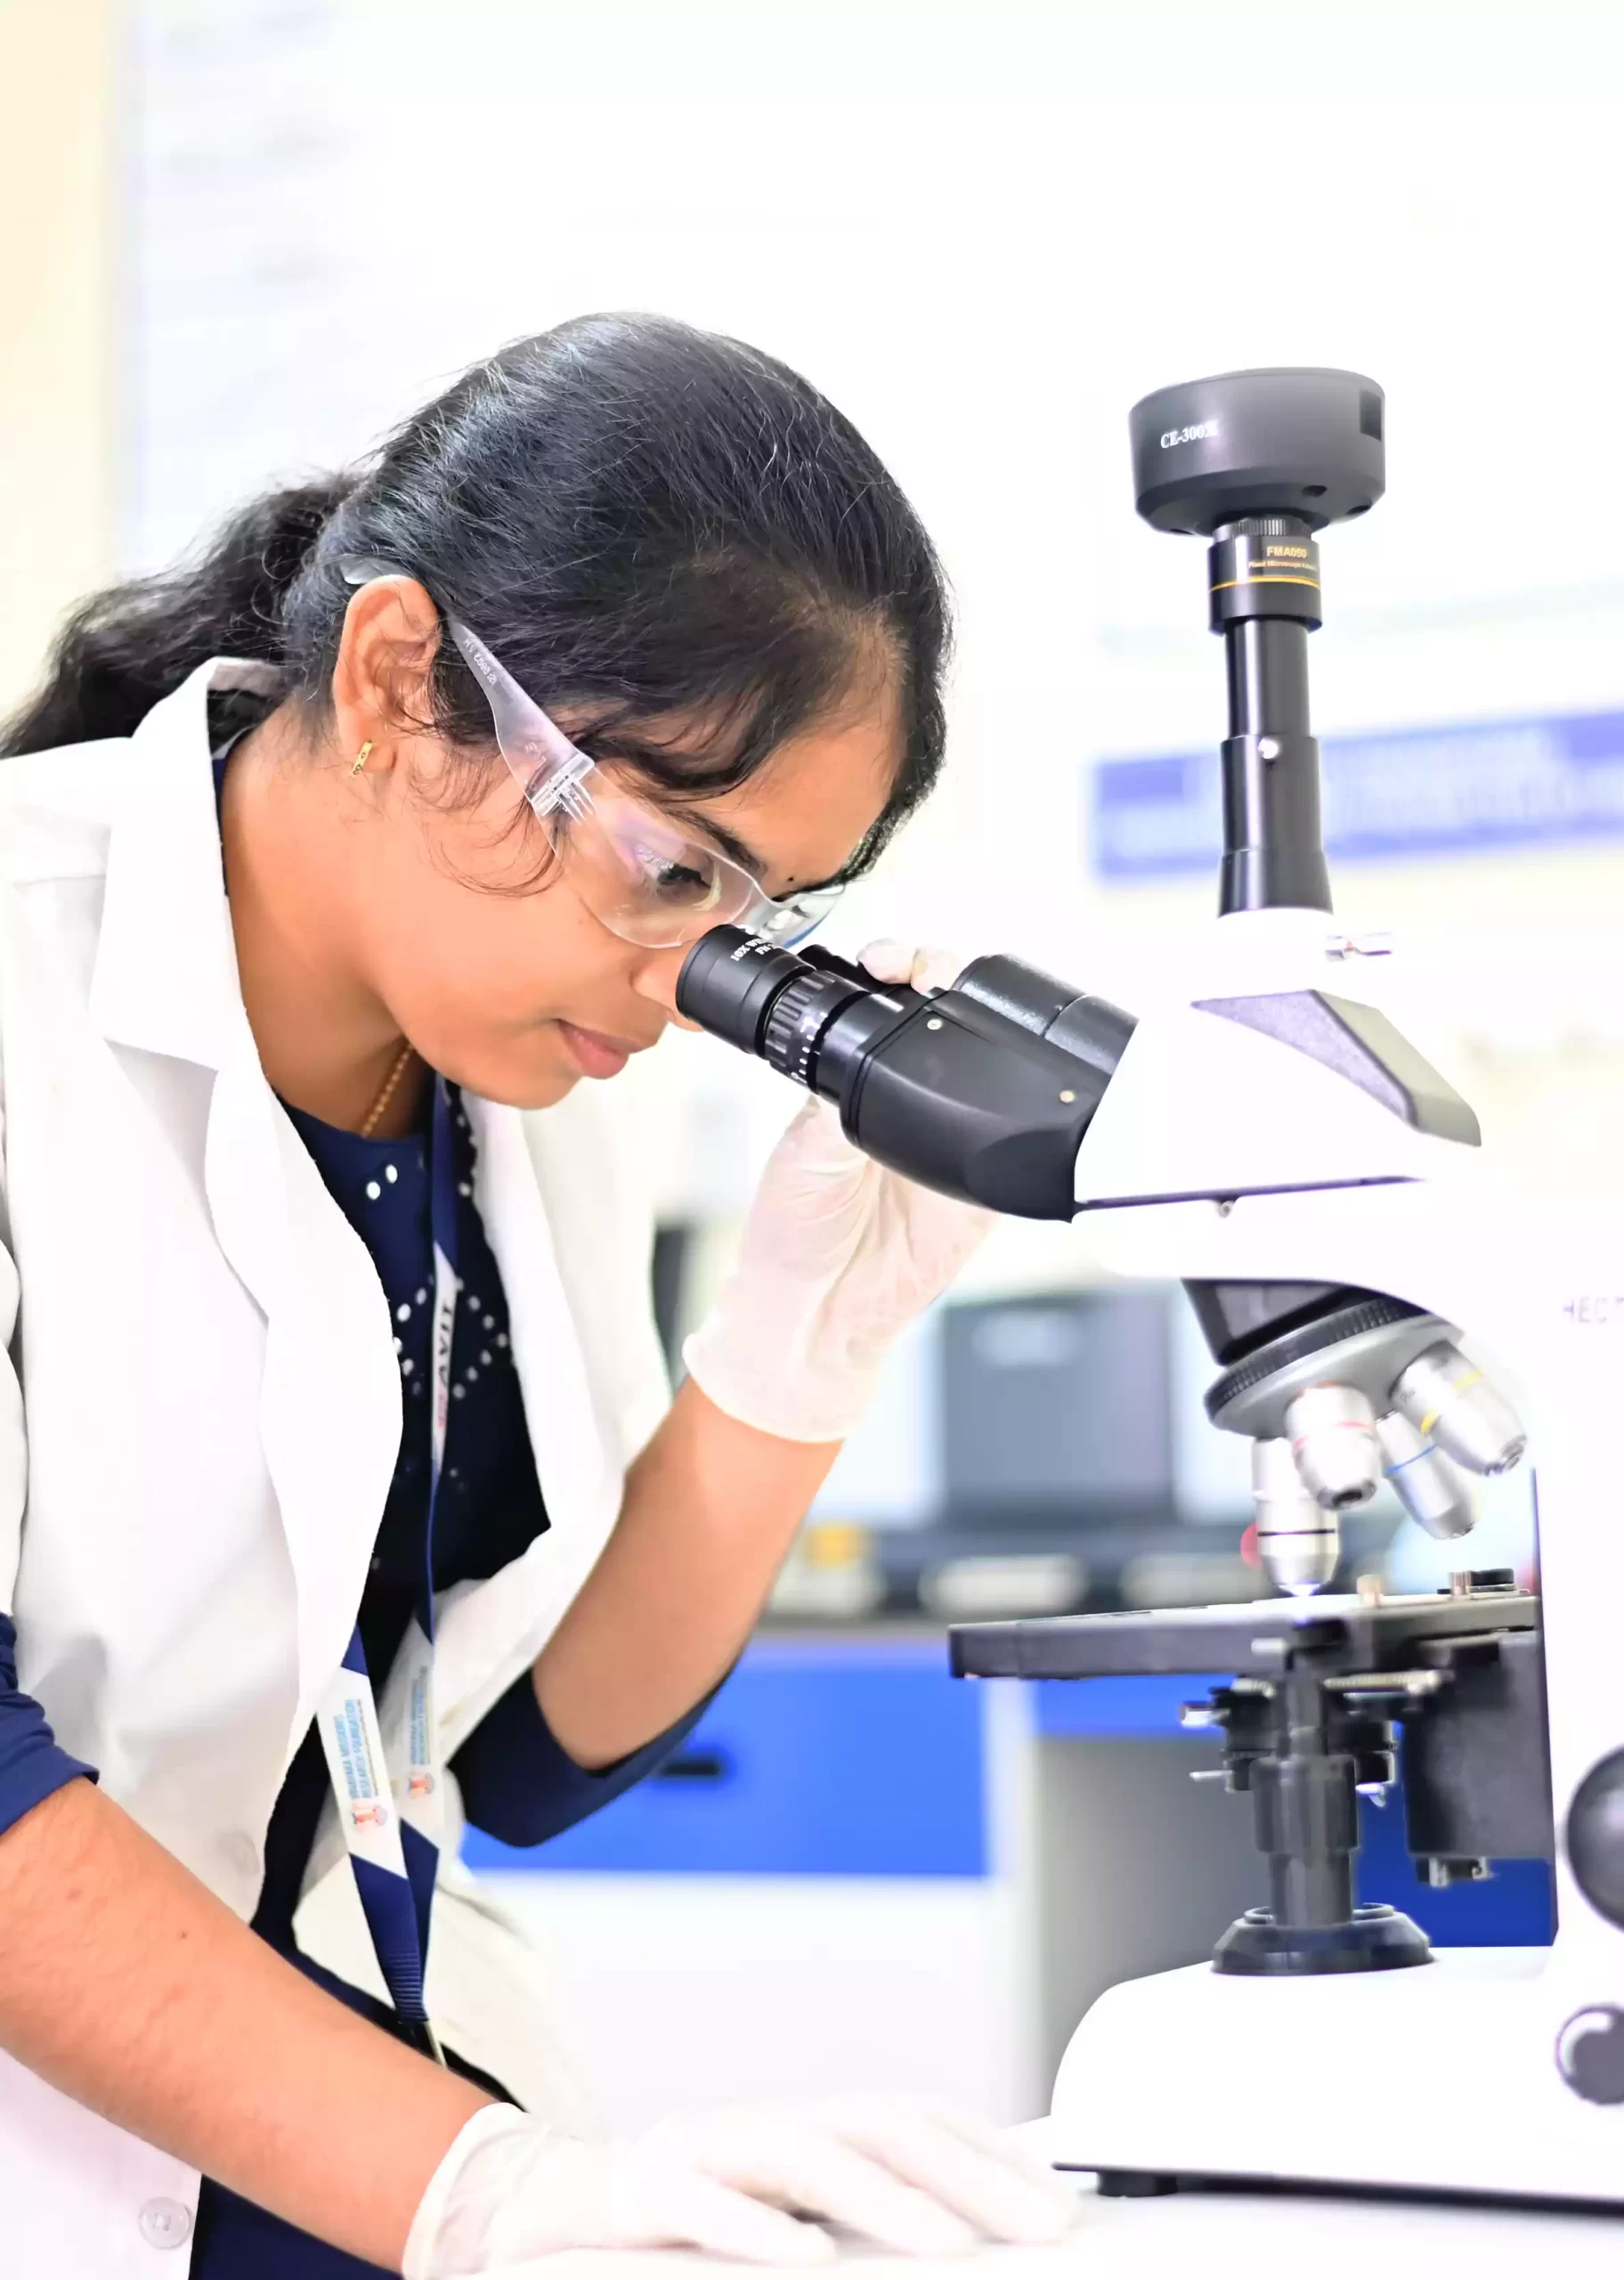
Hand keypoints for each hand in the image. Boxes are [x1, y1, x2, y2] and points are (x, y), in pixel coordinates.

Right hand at [402, 2095, 1077, 2273]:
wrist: (540, 2211)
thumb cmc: (680, 2221)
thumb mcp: (778, 2213)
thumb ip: (848, 2214)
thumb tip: (957, 2229)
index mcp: (802, 2130)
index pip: (911, 2118)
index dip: (986, 2147)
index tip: (1053, 2194)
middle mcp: (763, 2126)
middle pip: (878, 2127)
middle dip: (967, 2172)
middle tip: (1040, 2223)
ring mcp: (705, 2150)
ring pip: (805, 2157)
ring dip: (885, 2200)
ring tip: (950, 2246)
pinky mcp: (645, 2192)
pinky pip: (705, 2207)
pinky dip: (759, 2230)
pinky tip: (808, 2260)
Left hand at [683, 943, 993, 1441]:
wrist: (822, 1311)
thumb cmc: (793, 1232)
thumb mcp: (803, 1151)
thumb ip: (840, 1099)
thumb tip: (873, 1052)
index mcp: (852, 1082)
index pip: (884, 1006)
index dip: (895, 971)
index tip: (891, 962)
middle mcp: (904, 1100)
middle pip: (941, 1018)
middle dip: (944, 977)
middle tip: (933, 973)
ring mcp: (948, 1136)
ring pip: (982, 1060)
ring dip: (985, 1022)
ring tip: (966, 996)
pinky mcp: (983, 1181)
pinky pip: (1012, 1132)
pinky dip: (1019, 1101)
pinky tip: (1013, 1071)